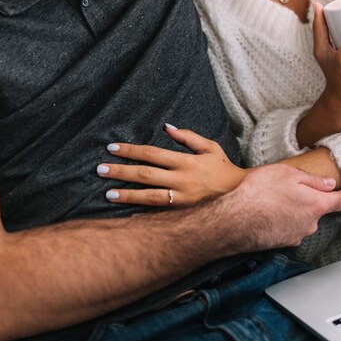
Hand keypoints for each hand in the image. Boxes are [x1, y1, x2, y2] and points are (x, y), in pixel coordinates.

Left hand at [97, 125, 246, 205]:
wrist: (241, 198)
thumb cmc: (223, 168)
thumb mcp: (210, 147)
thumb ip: (187, 136)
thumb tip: (166, 126)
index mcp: (186, 161)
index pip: (152, 153)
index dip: (131, 150)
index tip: (112, 148)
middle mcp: (182, 180)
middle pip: (145, 174)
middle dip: (121, 171)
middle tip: (100, 169)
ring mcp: (181, 199)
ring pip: (148, 196)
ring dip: (126, 194)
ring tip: (107, 192)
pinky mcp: (182, 213)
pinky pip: (157, 212)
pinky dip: (140, 210)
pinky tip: (126, 211)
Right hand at [224, 164, 340, 249]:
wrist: (236, 220)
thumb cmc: (261, 193)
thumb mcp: (287, 174)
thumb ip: (312, 180)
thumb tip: (329, 183)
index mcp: (316, 204)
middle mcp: (310, 224)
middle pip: (318, 210)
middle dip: (309, 200)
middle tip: (291, 188)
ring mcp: (297, 235)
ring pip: (302, 220)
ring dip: (293, 211)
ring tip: (274, 199)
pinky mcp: (282, 243)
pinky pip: (288, 229)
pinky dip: (282, 221)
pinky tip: (268, 212)